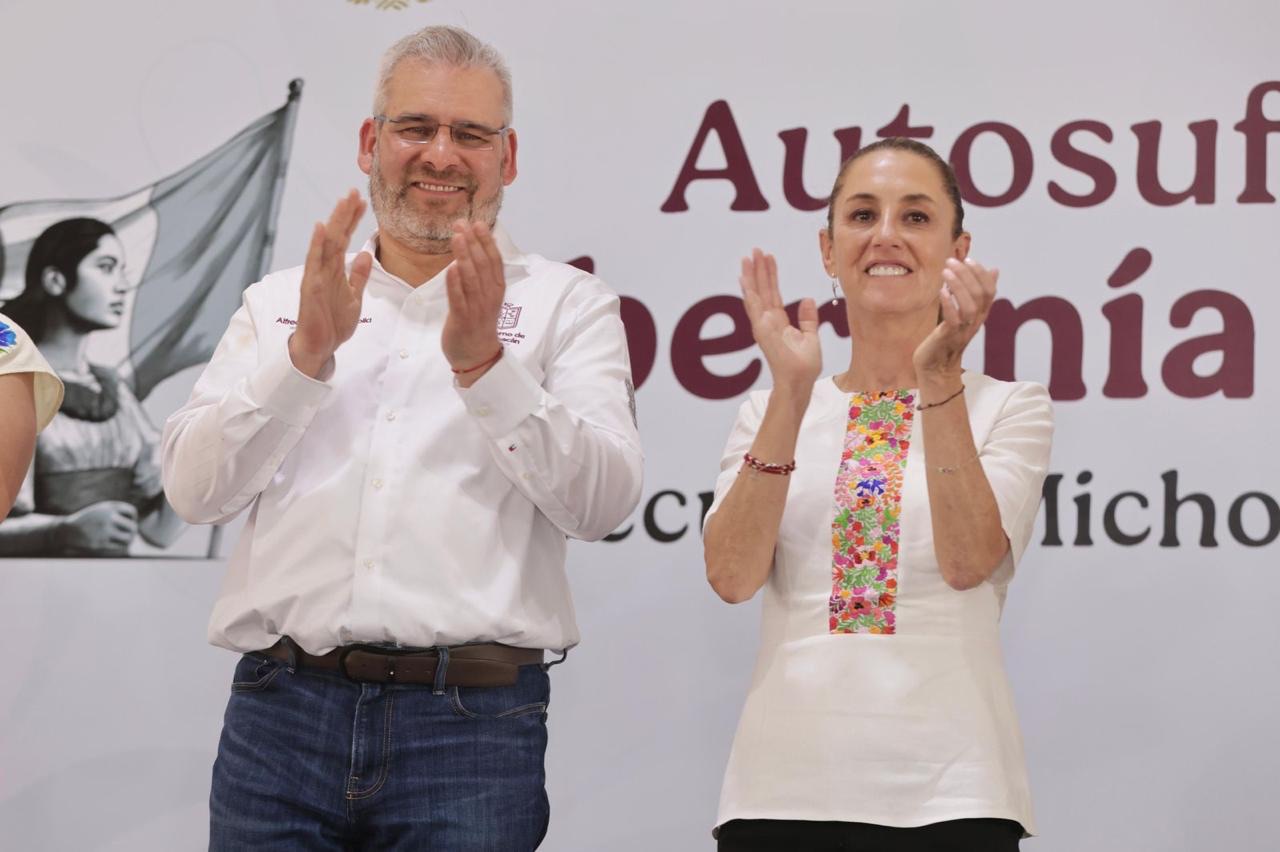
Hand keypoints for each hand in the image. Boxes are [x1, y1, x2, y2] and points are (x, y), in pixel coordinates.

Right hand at [61, 501, 137, 553]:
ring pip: (128, 538)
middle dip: (133, 531)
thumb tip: (135, 521)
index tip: (127, 521)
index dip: (132, 518)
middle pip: (132, 527)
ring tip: (128, 540)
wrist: (67, 531)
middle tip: (130, 533)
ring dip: (129, 540)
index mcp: (108, 507)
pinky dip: (122, 547)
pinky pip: (119, 547)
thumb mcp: (101, 509)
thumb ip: (117, 511)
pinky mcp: (100, 544)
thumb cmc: (88, 520)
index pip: (131, 512)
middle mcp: (107, 518)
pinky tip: (120, 545)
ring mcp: (104, 531)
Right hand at [289, 190, 372, 377]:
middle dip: (345, 214)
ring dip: (335, 222)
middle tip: (354, 191)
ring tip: (342, 201)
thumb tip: (364, 254)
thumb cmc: (333, 324)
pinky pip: (314, 263)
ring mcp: (316, 276)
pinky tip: (320, 227)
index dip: (353, 220)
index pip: (345, 239)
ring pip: (326, 243)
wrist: (320, 347)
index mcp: (335, 270)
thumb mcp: (354, 298)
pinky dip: (316, 244)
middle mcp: (324, 268)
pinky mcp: (310, 287)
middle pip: (336, 235)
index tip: (363, 201)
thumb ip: (358, 276)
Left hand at [443, 220, 504, 383]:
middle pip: (482, 265)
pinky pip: (458, 299)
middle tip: (462, 223)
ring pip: (471, 279)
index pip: (494, 261)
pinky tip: (451, 268)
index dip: (487, 241)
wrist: (477, 356)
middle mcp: (489, 297)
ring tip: (457, 237)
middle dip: (473, 242)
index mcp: (496, 290)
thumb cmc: (478, 323)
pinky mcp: (462, 320)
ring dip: (464, 256)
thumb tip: (473, 248)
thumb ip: (480, 275)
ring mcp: (476, 309)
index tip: (478, 223)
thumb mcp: (485, 296)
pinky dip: (455, 283)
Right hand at [739, 248, 820, 393]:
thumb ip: (808, 318)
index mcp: (779, 321)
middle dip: (758, 270)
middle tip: (755, 250)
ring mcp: (763, 326)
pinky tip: (744, 281)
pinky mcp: (762, 332)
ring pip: (755, 296)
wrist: (800, 381)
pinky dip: (749, 295)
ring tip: (747, 259)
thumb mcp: (810, 336)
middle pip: (762, 290)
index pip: (773, 293)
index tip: (768, 257)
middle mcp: (768, 322)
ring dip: (750, 277)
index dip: (770, 275)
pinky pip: (755, 309)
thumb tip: (808, 300)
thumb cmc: (804, 365)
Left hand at [913, 257, 997, 380]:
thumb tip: (994, 270)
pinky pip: (954, 320)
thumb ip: (975, 292)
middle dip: (967, 274)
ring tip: (945, 272)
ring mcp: (963, 330)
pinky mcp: (949, 337)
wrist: (935, 366)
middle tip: (951, 261)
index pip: (989, 291)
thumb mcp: (962, 312)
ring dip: (958, 286)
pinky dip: (949, 304)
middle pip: (980, 295)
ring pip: (969, 306)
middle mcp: (975, 321)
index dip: (981, 273)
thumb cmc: (946, 336)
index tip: (968, 258)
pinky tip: (942, 292)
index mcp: (980, 314)